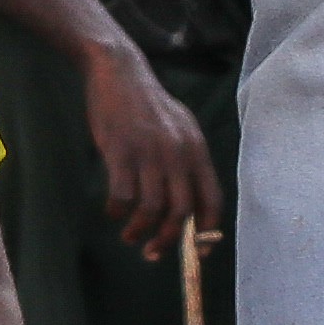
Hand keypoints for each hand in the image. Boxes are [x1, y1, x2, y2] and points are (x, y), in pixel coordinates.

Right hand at [78, 37, 223, 259]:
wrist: (118, 71)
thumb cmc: (146, 104)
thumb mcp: (179, 127)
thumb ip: (186, 161)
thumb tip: (188, 206)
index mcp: (196, 150)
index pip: (212, 201)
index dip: (207, 233)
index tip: (198, 253)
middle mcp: (178, 153)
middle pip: (181, 212)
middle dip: (169, 240)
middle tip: (153, 252)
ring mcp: (149, 152)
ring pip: (151, 209)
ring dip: (140, 230)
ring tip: (130, 236)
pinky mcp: (121, 150)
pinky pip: (122, 195)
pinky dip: (117, 211)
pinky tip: (112, 212)